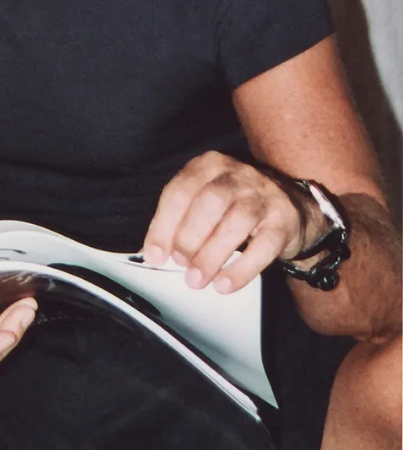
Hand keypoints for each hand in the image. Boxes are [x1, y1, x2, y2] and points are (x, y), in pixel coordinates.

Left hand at [142, 151, 320, 293]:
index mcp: (208, 166)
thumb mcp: (204, 201)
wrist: (293, 208)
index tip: (155, 255)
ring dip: (211, 256)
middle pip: (208, 203)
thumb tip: (156, 253)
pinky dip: (241, 269)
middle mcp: (237, 174)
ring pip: (235, 223)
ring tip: (197, 279)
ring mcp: (263, 195)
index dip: (163, 226)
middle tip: (180, 264)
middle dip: (189, 238)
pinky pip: (263, 246)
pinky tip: (224, 284)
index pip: (179, 192)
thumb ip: (179, 220)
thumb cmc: (235, 205)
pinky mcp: (284, 220)